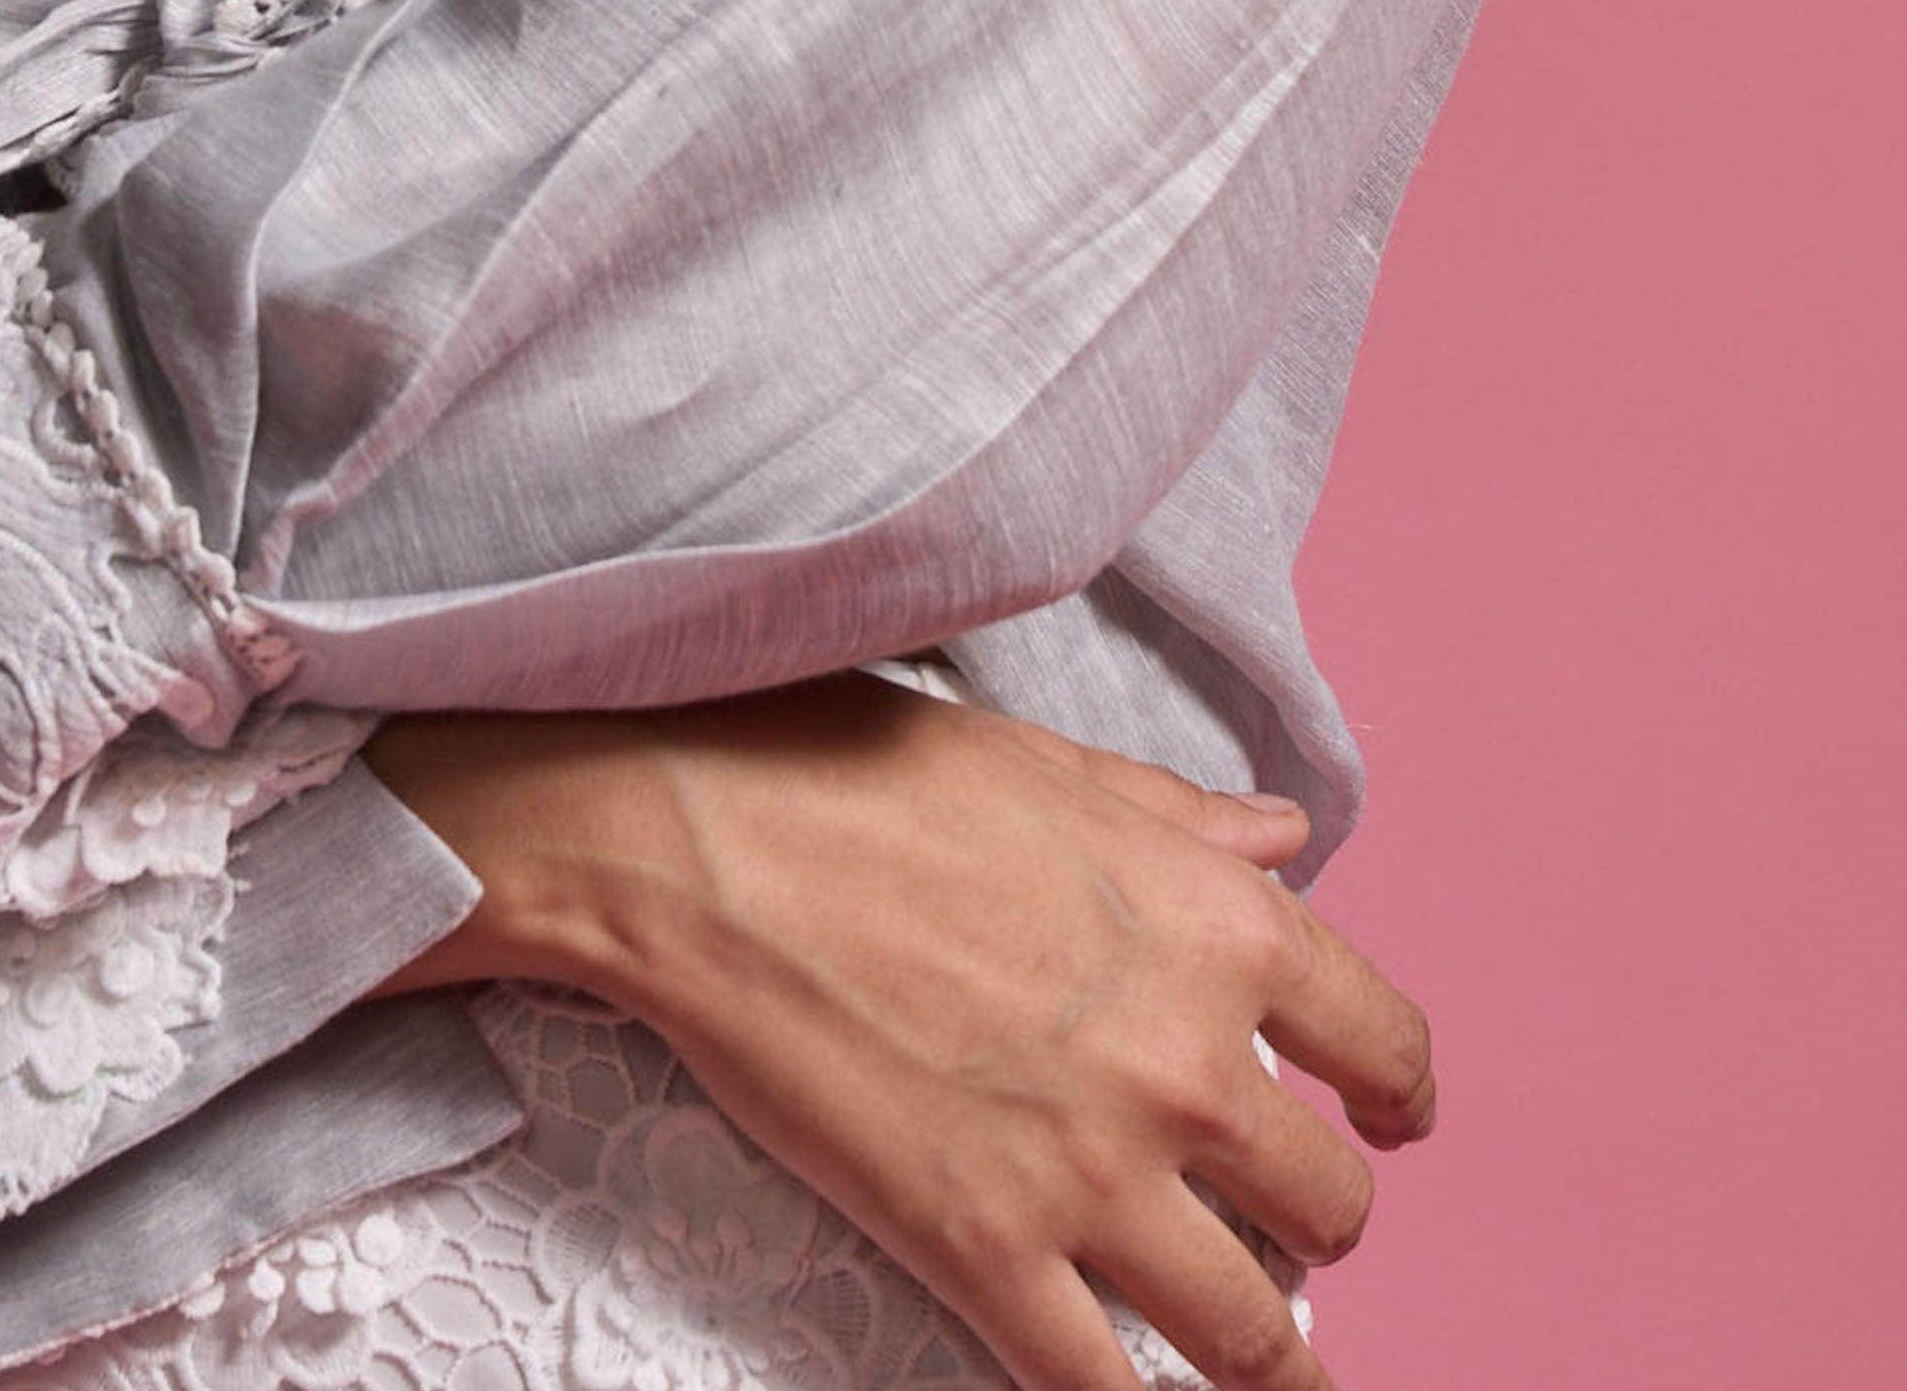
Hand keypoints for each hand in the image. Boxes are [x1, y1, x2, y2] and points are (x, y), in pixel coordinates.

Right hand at [365, 673, 1432, 1390]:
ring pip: (1251, 1335)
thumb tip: (1285, 839)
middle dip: (1313, 1226)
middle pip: (1330, 1211)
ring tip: (1255, 1360)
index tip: (1386, 1121)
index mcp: (1218, 925)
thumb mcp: (1054, 768)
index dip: (1396, 1098)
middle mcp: (1188, 1062)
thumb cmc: (866, 771)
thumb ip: (1185, 821)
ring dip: (1267, 1356)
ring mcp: (1092, 1173)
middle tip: (1272, 1224)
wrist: (703, 835)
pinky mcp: (985, 1252)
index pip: (1385, 1046)